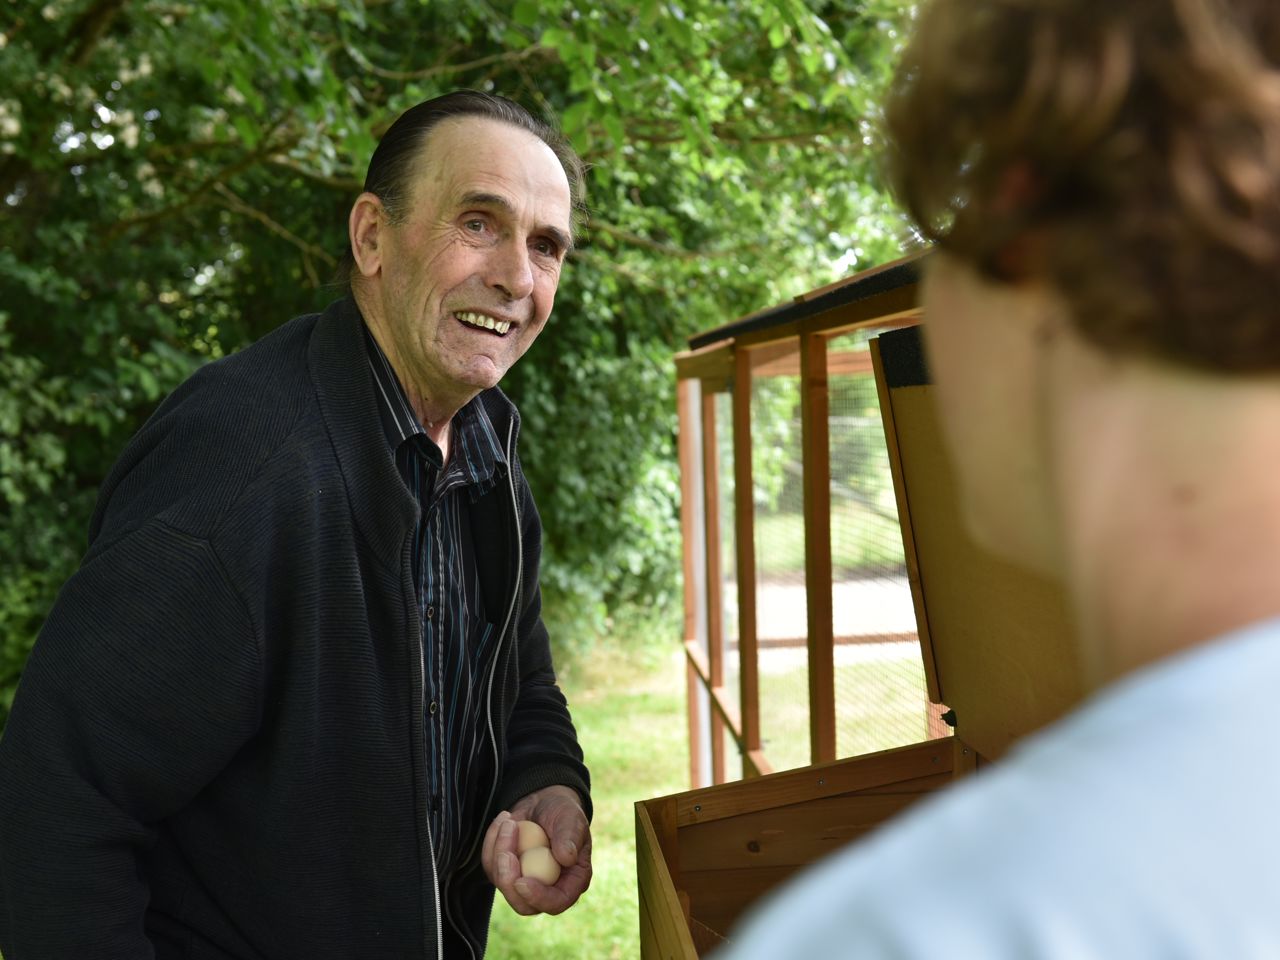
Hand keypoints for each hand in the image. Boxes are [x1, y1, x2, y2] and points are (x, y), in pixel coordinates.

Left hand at [481, 785, 591, 915]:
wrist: (544, 802)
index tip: (521, 881)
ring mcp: (525, 881)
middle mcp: (548, 888)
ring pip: (502, 883)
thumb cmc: (564, 811)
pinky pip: (491, 865)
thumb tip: (567, 858)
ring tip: (509, 822)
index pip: (556, 902)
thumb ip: (570, 837)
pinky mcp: (506, 871)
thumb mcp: (571, 819)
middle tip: (505, 853)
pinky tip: (503, 821)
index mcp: (572, 881)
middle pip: (523, 904)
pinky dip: (491, 842)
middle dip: (509, 881)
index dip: (538, 897)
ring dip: (499, 851)